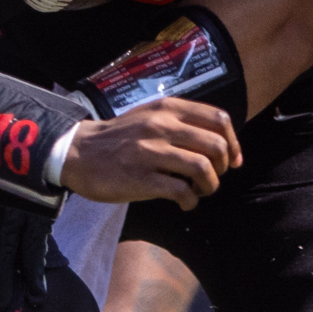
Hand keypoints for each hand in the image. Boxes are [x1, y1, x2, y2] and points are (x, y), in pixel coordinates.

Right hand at [57, 95, 241, 207]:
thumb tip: (219, 143)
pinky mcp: (140, 178)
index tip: (232, 160)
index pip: (219, 119)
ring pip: (203, 168)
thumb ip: (180, 121)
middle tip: (212, 177)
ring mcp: (150, 152)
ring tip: (200, 191)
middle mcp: (161, 126)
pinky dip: (190, 201)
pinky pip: (181, 191)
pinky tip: (184, 203)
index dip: (233, 142)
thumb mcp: (149, 116)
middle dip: (223, 167)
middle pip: (216, 145)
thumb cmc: (120, 139)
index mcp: (167, 109)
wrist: (79, 153)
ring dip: (210, 186)